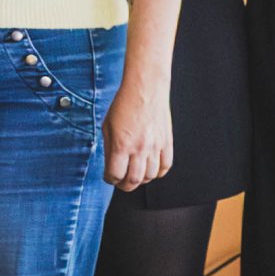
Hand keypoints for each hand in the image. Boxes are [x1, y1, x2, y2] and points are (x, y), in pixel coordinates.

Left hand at [105, 78, 176, 193]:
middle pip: (134, 180)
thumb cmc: (124, 104)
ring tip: (135, 175)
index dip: (110, 179)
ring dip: (141, 180)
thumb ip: (109, 147)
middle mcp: (139, 148)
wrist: (146, 89)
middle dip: (125, 185)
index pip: (115, 174)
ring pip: (151, 176)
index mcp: (121, 145)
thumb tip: (110, 163)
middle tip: (121, 182)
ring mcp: (155, 146)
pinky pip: (165, 166)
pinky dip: (158, 172)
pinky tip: (151, 170)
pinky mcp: (167, 142)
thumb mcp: (107, 126)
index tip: (109, 177)